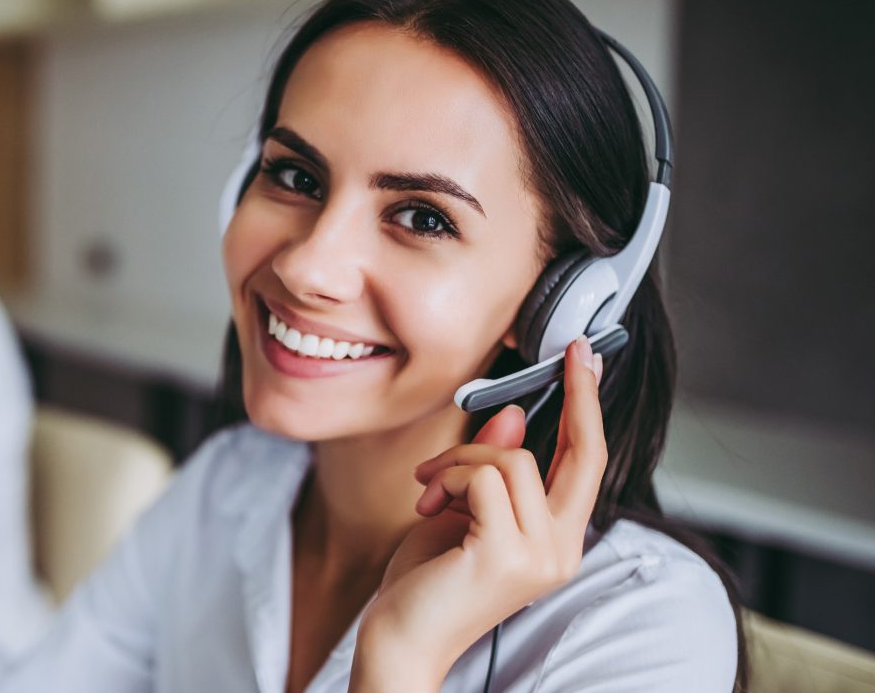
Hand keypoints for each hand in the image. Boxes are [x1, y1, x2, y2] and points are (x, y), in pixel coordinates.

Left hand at [350, 336, 606, 690]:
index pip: (589, 465)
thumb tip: (516, 416)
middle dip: (580, 395)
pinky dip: (448, 478)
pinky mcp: (507, 554)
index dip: (590, 409)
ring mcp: (540, 556)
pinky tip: (426, 505)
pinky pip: (483, 478)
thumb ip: (491, 469)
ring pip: (512, 459)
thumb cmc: (426, 582)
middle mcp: (561, 550)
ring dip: (459, 461)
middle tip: (569, 352)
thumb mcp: (461, 511)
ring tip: (428, 489)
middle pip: (585, 455)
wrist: (399, 638)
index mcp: (557, 540)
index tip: (585, 359)